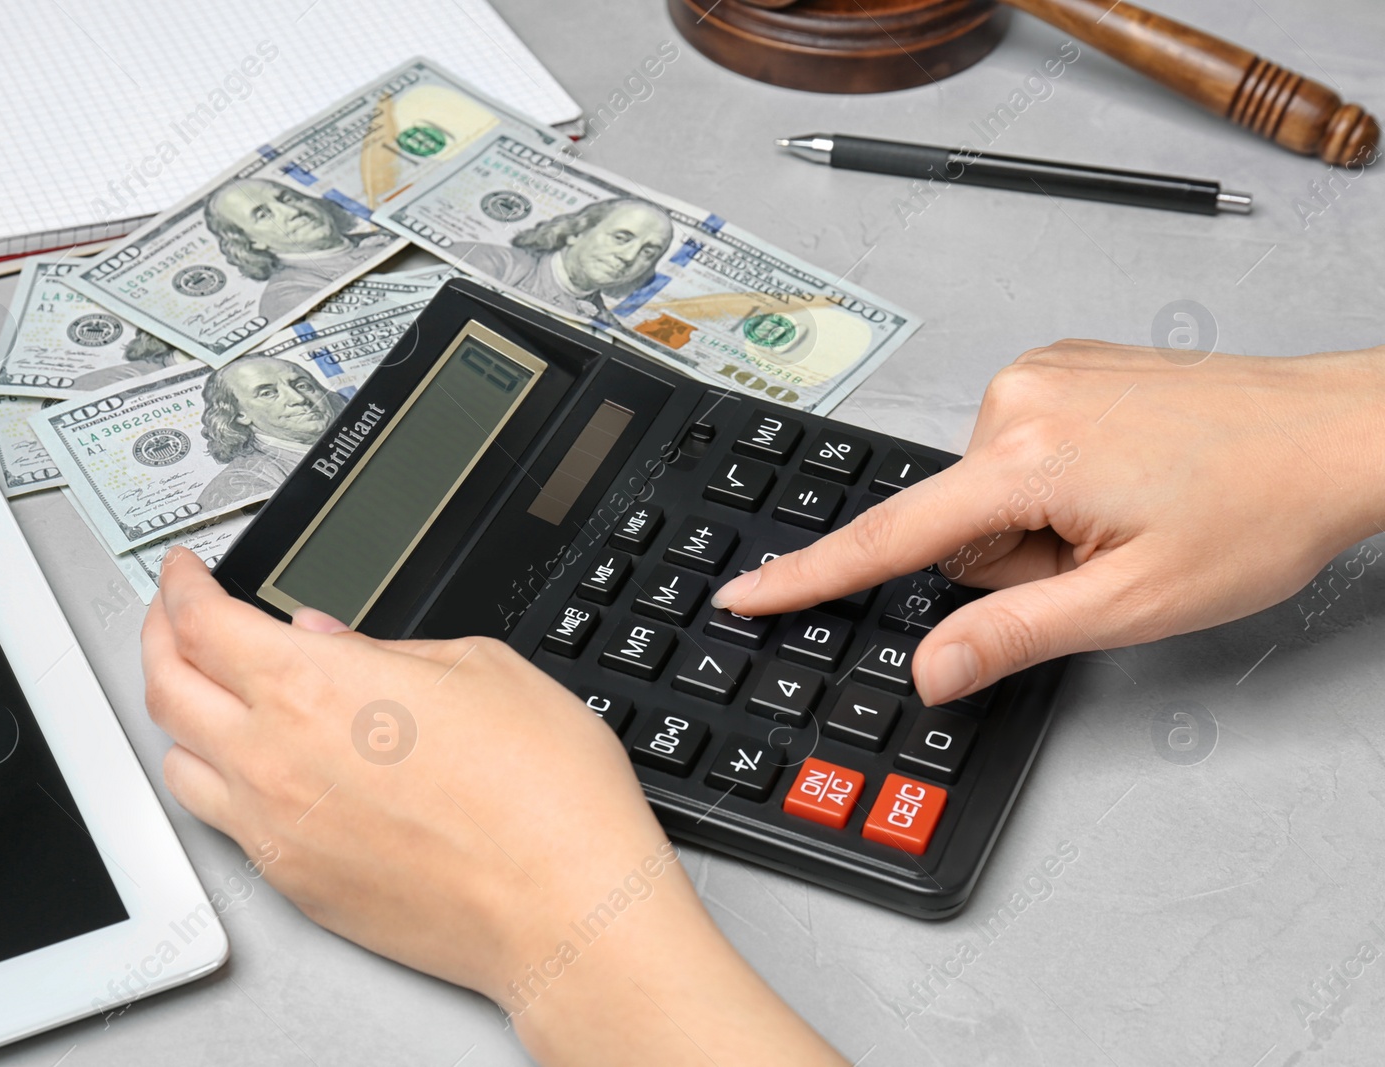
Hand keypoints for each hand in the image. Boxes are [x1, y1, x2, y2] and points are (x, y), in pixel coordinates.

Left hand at [141, 550, 845, 1065]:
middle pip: (166, 686)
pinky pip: (222, 823)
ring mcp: (275, 830)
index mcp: (314, 685)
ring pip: (178, 760)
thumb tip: (331, 640)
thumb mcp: (479, 668)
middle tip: (174, 616)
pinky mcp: (294, 885)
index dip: (182, 586)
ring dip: (181, 714)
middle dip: (160, 636)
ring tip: (206, 692)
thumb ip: (385, 648)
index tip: (186, 574)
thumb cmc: (543, 795)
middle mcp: (274, 759)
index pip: (202, 622)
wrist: (566, 909)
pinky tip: (256, 768)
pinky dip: (220, 781)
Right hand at [714, 342, 1384, 704]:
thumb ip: (1013, 635)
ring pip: (989, 492)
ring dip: (1039, 526)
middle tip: (1100, 560)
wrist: (1341, 431)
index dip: (810, 576)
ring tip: (1125, 518)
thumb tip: (930, 668)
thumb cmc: (1260, 506)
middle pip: (955, 524)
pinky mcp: (1064, 369)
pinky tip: (1123, 483)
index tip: (746, 593)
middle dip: (1013, 562)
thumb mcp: (1132, 604)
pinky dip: (1056, 485)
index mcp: (1027, 458)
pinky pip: (1019, 451)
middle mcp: (1020, 399)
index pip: (890, 536)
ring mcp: (1043, 376)